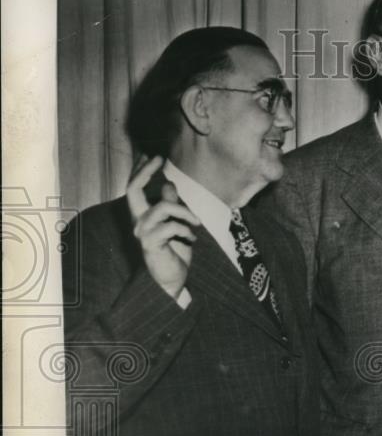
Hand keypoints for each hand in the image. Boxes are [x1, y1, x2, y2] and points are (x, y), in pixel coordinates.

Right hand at [126, 156, 199, 299]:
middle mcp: (137, 222)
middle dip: (146, 171)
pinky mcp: (151, 244)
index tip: (155, 156)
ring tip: (196, 223)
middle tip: (160, 160)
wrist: (173, 279)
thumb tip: (169, 184)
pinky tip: (192, 238)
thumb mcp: (176, 224)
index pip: (134, 188)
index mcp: (142, 216)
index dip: (142, 170)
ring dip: (185, 212)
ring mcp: (142, 233)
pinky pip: (171, 226)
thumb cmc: (174, 252)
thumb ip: (170, 206)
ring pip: (163, 207)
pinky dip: (186, 230)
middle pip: (133, 190)